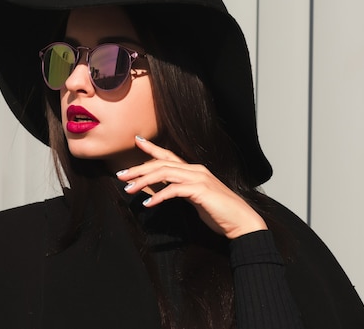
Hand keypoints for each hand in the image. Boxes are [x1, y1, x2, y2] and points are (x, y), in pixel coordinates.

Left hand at [116, 136, 267, 238]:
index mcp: (195, 170)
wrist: (241, 222)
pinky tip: (148, 203)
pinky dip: (159, 195)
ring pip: (165, 173)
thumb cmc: (220, 212)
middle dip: (139, 169)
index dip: (152, 148)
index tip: (137, 141)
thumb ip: (180, 191)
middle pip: (161, 163)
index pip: (169, 155)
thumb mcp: (195, 199)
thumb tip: (162, 190)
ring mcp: (199, 178)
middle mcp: (196, 170)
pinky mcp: (200, 190)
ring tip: (129, 189)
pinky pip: (174, 189)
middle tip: (121, 176)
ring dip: (144, 181)